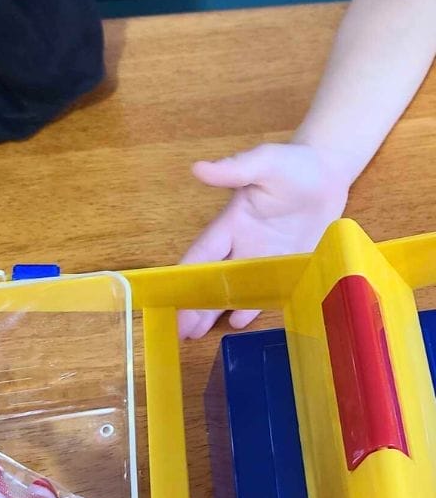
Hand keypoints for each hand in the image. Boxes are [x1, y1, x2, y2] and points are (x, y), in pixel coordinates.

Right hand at [179, 143, 350, 338]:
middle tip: (179, 331)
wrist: (328, 172)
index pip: (202, 254)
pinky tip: (236, 324)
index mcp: (231, 223)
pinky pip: (267, 292)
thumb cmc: (293, 164)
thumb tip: (198, 168)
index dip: (185, 275)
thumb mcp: (265, 162)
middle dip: (195, 304)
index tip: (168, 297)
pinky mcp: (287, 266)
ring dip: (215, 311)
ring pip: (234, 290)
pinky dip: (252, 308)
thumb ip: (236, 168)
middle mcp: (242, 245)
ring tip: (195, 335)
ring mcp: (264, 259)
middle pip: (212, 279)